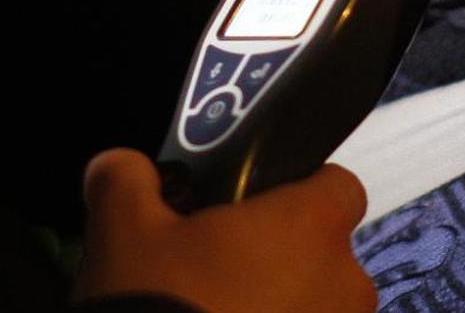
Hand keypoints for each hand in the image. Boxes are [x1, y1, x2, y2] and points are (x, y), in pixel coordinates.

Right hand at [71, 148, 376, 312]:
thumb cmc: (157, 307)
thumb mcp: (120, 229)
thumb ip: (125, 178)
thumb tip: (122, 167)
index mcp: (311, 225)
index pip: (337, 183)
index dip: (297, 185)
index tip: (253, 201)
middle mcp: (345, 283)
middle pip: (321, 251)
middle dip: (276, 255)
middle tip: (214, 265)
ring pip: (314, 305)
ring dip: (278, 305)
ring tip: (213, 311)